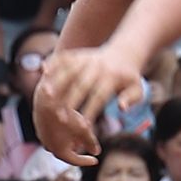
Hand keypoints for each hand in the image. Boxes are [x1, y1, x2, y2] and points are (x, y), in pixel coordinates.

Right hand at [36, 46, 147, 161]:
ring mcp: (86, 58)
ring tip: (45, 97)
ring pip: (68, 70)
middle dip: (70, 101)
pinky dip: (53, 62)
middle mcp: (97, 66)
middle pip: (80, 84)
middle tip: (60, 118)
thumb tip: (122, 107)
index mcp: (111, 77)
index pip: (99, 97)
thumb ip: (131, 99)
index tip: (83, 127)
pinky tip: (43, 71)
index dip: (91, 111)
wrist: (125, 53)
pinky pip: (64, 57)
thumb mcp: (137, 88)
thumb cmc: (129, 77)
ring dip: (56, 82)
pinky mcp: (79, 53)